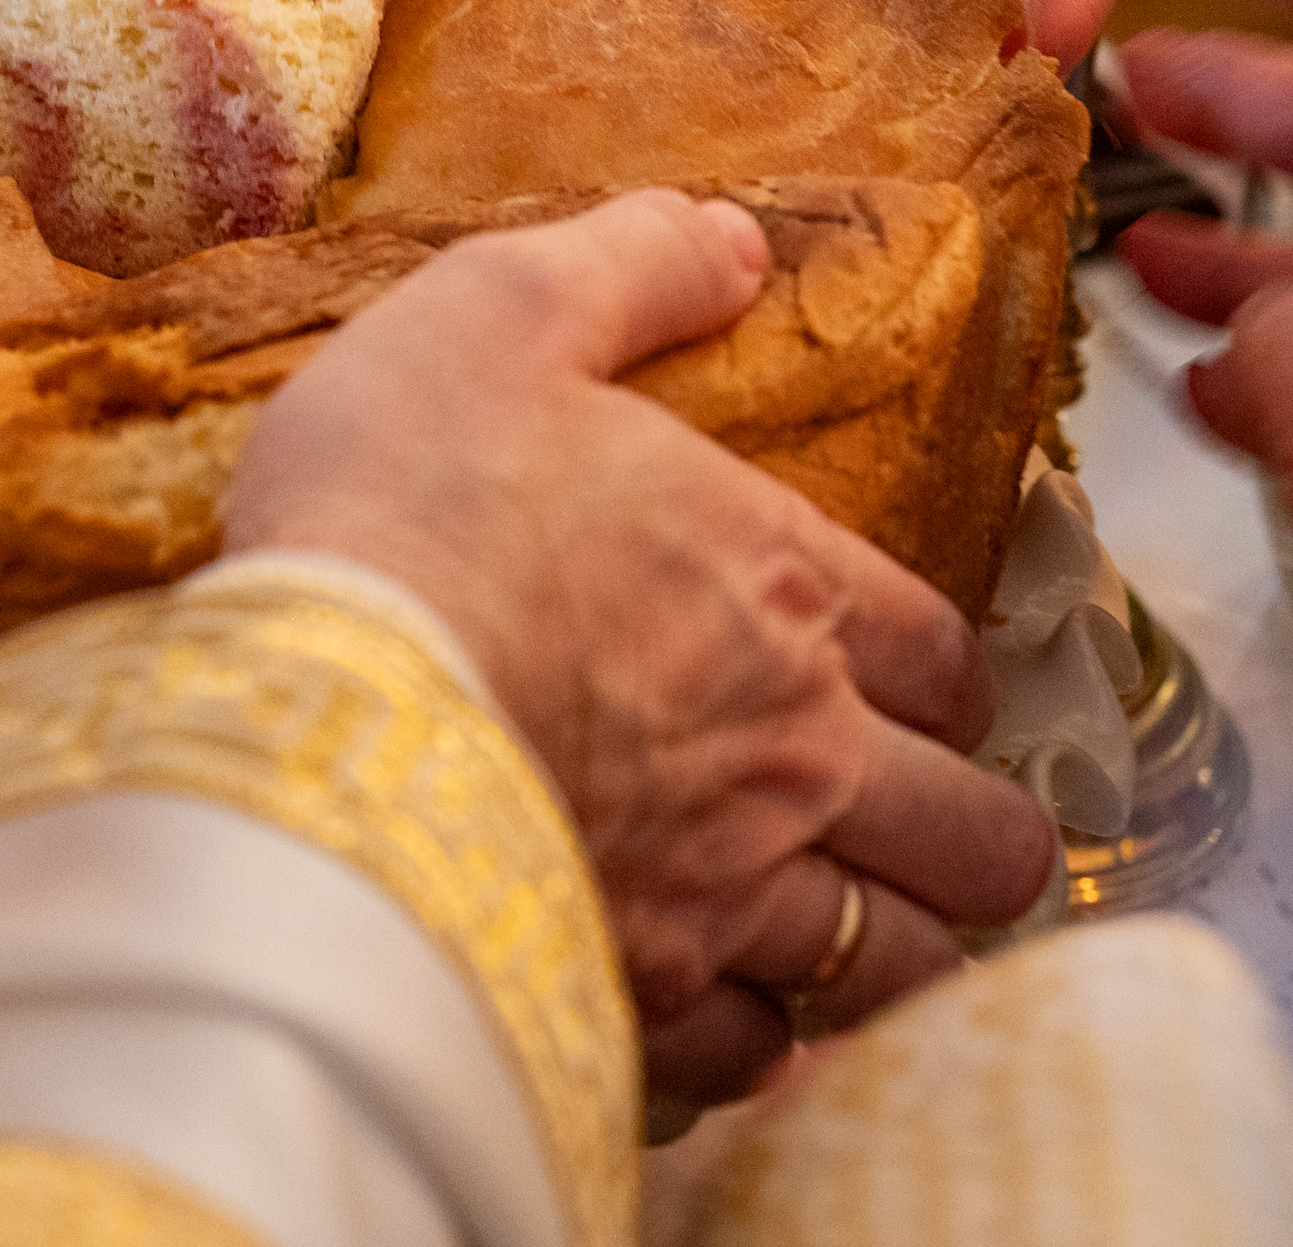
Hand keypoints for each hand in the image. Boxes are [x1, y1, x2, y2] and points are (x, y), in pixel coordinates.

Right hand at [225, 189, 1052, 1105]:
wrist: (314, 692)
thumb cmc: (403, 496)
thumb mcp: (502, 309)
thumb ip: (631, 266)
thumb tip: (730, 237)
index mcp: (788, 588)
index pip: (950, 662)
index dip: (935, 678)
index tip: (891, 684)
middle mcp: (797, 750)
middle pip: (979, 838)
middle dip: (965, 835)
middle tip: (904, 825)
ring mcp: (733, 888)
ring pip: (907, 969)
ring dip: (892, 952)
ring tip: (844, 935)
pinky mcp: (648, 990)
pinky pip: (765, 1056)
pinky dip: (760, 1040)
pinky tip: (717, 1006)